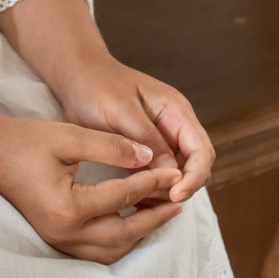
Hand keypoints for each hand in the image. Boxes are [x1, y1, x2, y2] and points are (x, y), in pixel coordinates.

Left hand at [0, 0, 212, 206]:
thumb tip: (170, 171)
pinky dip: (149, 190)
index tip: (175, 194)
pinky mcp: (144, 152)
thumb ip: (147, 137)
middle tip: (152, 200)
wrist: (76, 77)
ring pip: (176, 175)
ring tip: (139, 202)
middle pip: (194, 166)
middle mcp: (174, 127)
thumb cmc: (98, 85)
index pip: (201, 150)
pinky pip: (156, 176)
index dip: (195, 175)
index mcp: (176, 111)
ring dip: (164, 191)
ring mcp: (160, 140)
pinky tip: (132, 199)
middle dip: (180, 187)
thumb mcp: (121, 109)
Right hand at [0, 114, 187, 262]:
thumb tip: (149, 156)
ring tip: (160, 211)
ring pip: (113, 248)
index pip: (123, 195)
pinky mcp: (56, 239)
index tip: (174, 171)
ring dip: (139, 232)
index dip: (153, 182)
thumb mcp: (69, 135)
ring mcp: (59, 240)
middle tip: (177, 200)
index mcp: (69, 206)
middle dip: (154, 217)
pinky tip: (132, 219)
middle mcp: (65, 231)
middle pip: (124, 232)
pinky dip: (120, 238)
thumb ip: (111, 146)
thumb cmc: (26, 140)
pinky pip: (97, 250)